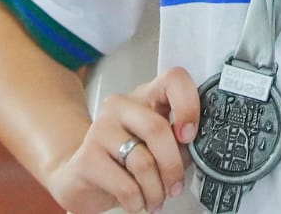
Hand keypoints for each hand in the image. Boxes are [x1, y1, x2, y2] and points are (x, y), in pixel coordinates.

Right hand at [45, 66, 200, 213]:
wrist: (80, 177)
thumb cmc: (124, 160)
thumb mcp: (157, 147)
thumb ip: (178, 142)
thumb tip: (200, 149)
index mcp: (145, 97)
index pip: (173, 79)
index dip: (188, 105)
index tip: (190, 135)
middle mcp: (121, 106)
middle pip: (157, 128)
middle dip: (173, 166)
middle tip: (175, 185)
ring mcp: (101, 129)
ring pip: (143, 162)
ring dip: (156, 190)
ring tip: (155, 199)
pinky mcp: (87, 158)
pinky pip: (126, 186)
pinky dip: (138, 202)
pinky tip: (136, 203)